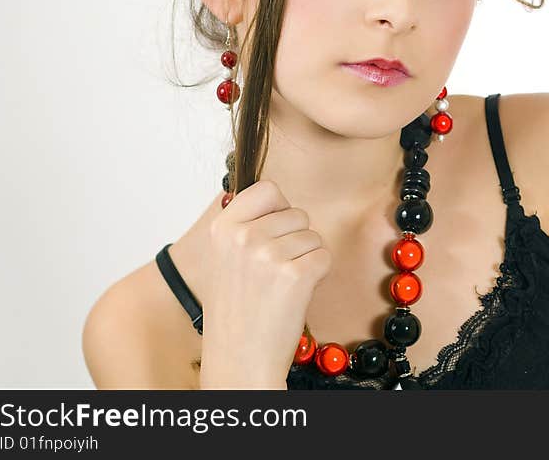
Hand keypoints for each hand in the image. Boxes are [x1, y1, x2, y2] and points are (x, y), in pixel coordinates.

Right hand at [197, 180, 331, 388]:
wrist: (240, 360)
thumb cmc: (237, 311)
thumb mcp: (226, 258)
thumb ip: (246, 225)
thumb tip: (275, 199)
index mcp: (223, 228)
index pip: (268, 188)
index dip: (279, 209)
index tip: (273, 232)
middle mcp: (244, 236)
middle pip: (298, 213)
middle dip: (296, 239)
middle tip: (275, 272)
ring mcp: (269, 255)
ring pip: (314, 236)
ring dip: (307, 259)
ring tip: (282, 286)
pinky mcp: (296, 275)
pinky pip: (325, 257)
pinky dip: (319, 275)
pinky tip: (296, 295)